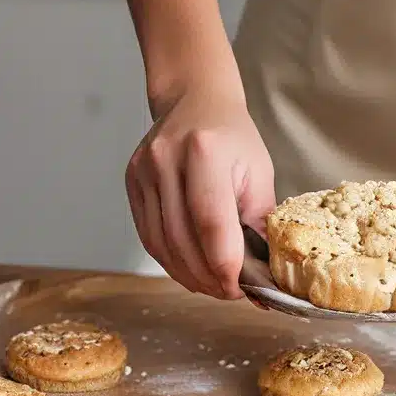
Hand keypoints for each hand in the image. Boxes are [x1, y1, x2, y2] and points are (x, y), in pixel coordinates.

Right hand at [126, 89, 274, 299]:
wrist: (196, 102)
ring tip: (212, 285)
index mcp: (204, 152)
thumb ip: (260, 223)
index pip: (212, 223)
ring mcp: (143, 171)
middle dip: (208, 276)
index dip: (225, 265)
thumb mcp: (259, 173)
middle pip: (183, 239)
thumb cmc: (233, 138)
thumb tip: (264, 274)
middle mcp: (166, 160)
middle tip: (229, 292)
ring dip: (188, 274)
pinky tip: (190, 269)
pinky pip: (149, 236)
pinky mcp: (131, 182)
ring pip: (162, 244)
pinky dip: (170, 260)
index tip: (241, 289)